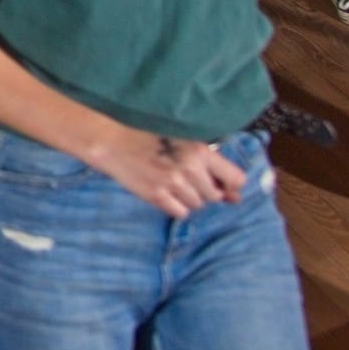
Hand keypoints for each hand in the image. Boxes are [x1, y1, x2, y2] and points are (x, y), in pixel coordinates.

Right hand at [99, 132, 244, 218]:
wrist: (112, 141)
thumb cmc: (148, 137)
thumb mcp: (183, 141)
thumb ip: (211, 166)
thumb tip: (235, 197)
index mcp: (200, 151)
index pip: (236, 179)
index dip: (230, 185)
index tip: (221, 185)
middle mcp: (190, 168)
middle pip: (215, 196)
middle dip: (204, 190)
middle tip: (186, 178)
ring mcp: (172, 183)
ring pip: (197, 205)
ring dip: (188, 198)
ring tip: (171, 182)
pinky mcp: (156, 195)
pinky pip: (181, 212)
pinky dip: (175, 205)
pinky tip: (164, 191)